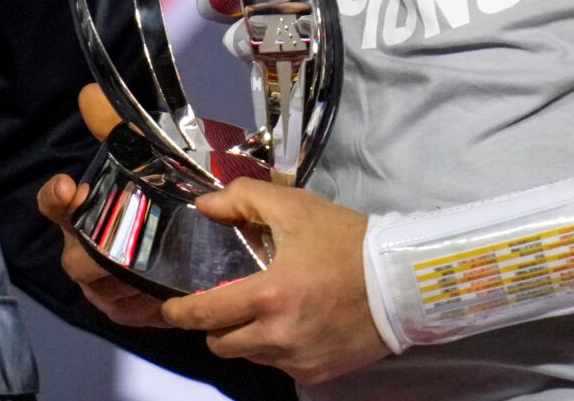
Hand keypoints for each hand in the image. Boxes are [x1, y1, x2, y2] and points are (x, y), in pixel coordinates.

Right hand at [35, 84, 169, 327]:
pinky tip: (159, 292)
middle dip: (99, 247)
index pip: (53, 204)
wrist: (198, 231)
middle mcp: (83, 248)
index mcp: (81, 210)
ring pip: (100, 286)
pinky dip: (139, 302)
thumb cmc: (160, 189)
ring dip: (123, 276)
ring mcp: (101, 283)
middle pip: (77, 255)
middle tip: (128, 237)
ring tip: (153, 264)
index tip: (69, 188)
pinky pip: (123, 311)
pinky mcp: (122, 309)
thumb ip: (116, 123)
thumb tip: (88, 95)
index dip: (55, 199)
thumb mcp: (144, 151)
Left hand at [161, 180, 390, 385]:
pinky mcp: (318, 373)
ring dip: (245, 338)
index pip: (205, 314)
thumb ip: (243, 200)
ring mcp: (298, 359)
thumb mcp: (294, 208)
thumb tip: (205, 206)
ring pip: (249, 356)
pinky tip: (290, 325)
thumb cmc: (346, 242)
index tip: (171, 308)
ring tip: (261, 312)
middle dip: (214, 326)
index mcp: (268, 295)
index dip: (180, 313)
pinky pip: (279, 366)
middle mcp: (278, 336)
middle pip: (221, 344)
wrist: (402, 281)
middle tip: (223, 305)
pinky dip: (275, 349)